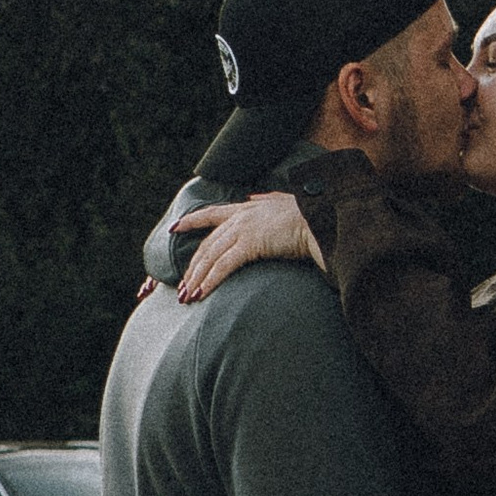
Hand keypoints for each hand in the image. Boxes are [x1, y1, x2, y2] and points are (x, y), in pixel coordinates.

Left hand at [175, 191, 321, 299]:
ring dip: (197, 279)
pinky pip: (223, 266)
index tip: (174, 228)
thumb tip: (255, 198)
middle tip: (182, 288)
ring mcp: (244, 230)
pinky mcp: (251, 244)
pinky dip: (210, 281)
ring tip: (187, 297)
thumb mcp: (283, 202)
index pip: (211, 214)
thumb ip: (267, 200)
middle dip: (192, 268)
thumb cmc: (308, 214)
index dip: (191, 221)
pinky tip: (202, 294)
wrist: (321, 219)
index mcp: (246, 209)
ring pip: (210, 257)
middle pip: (207, 245)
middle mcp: (240, 217)